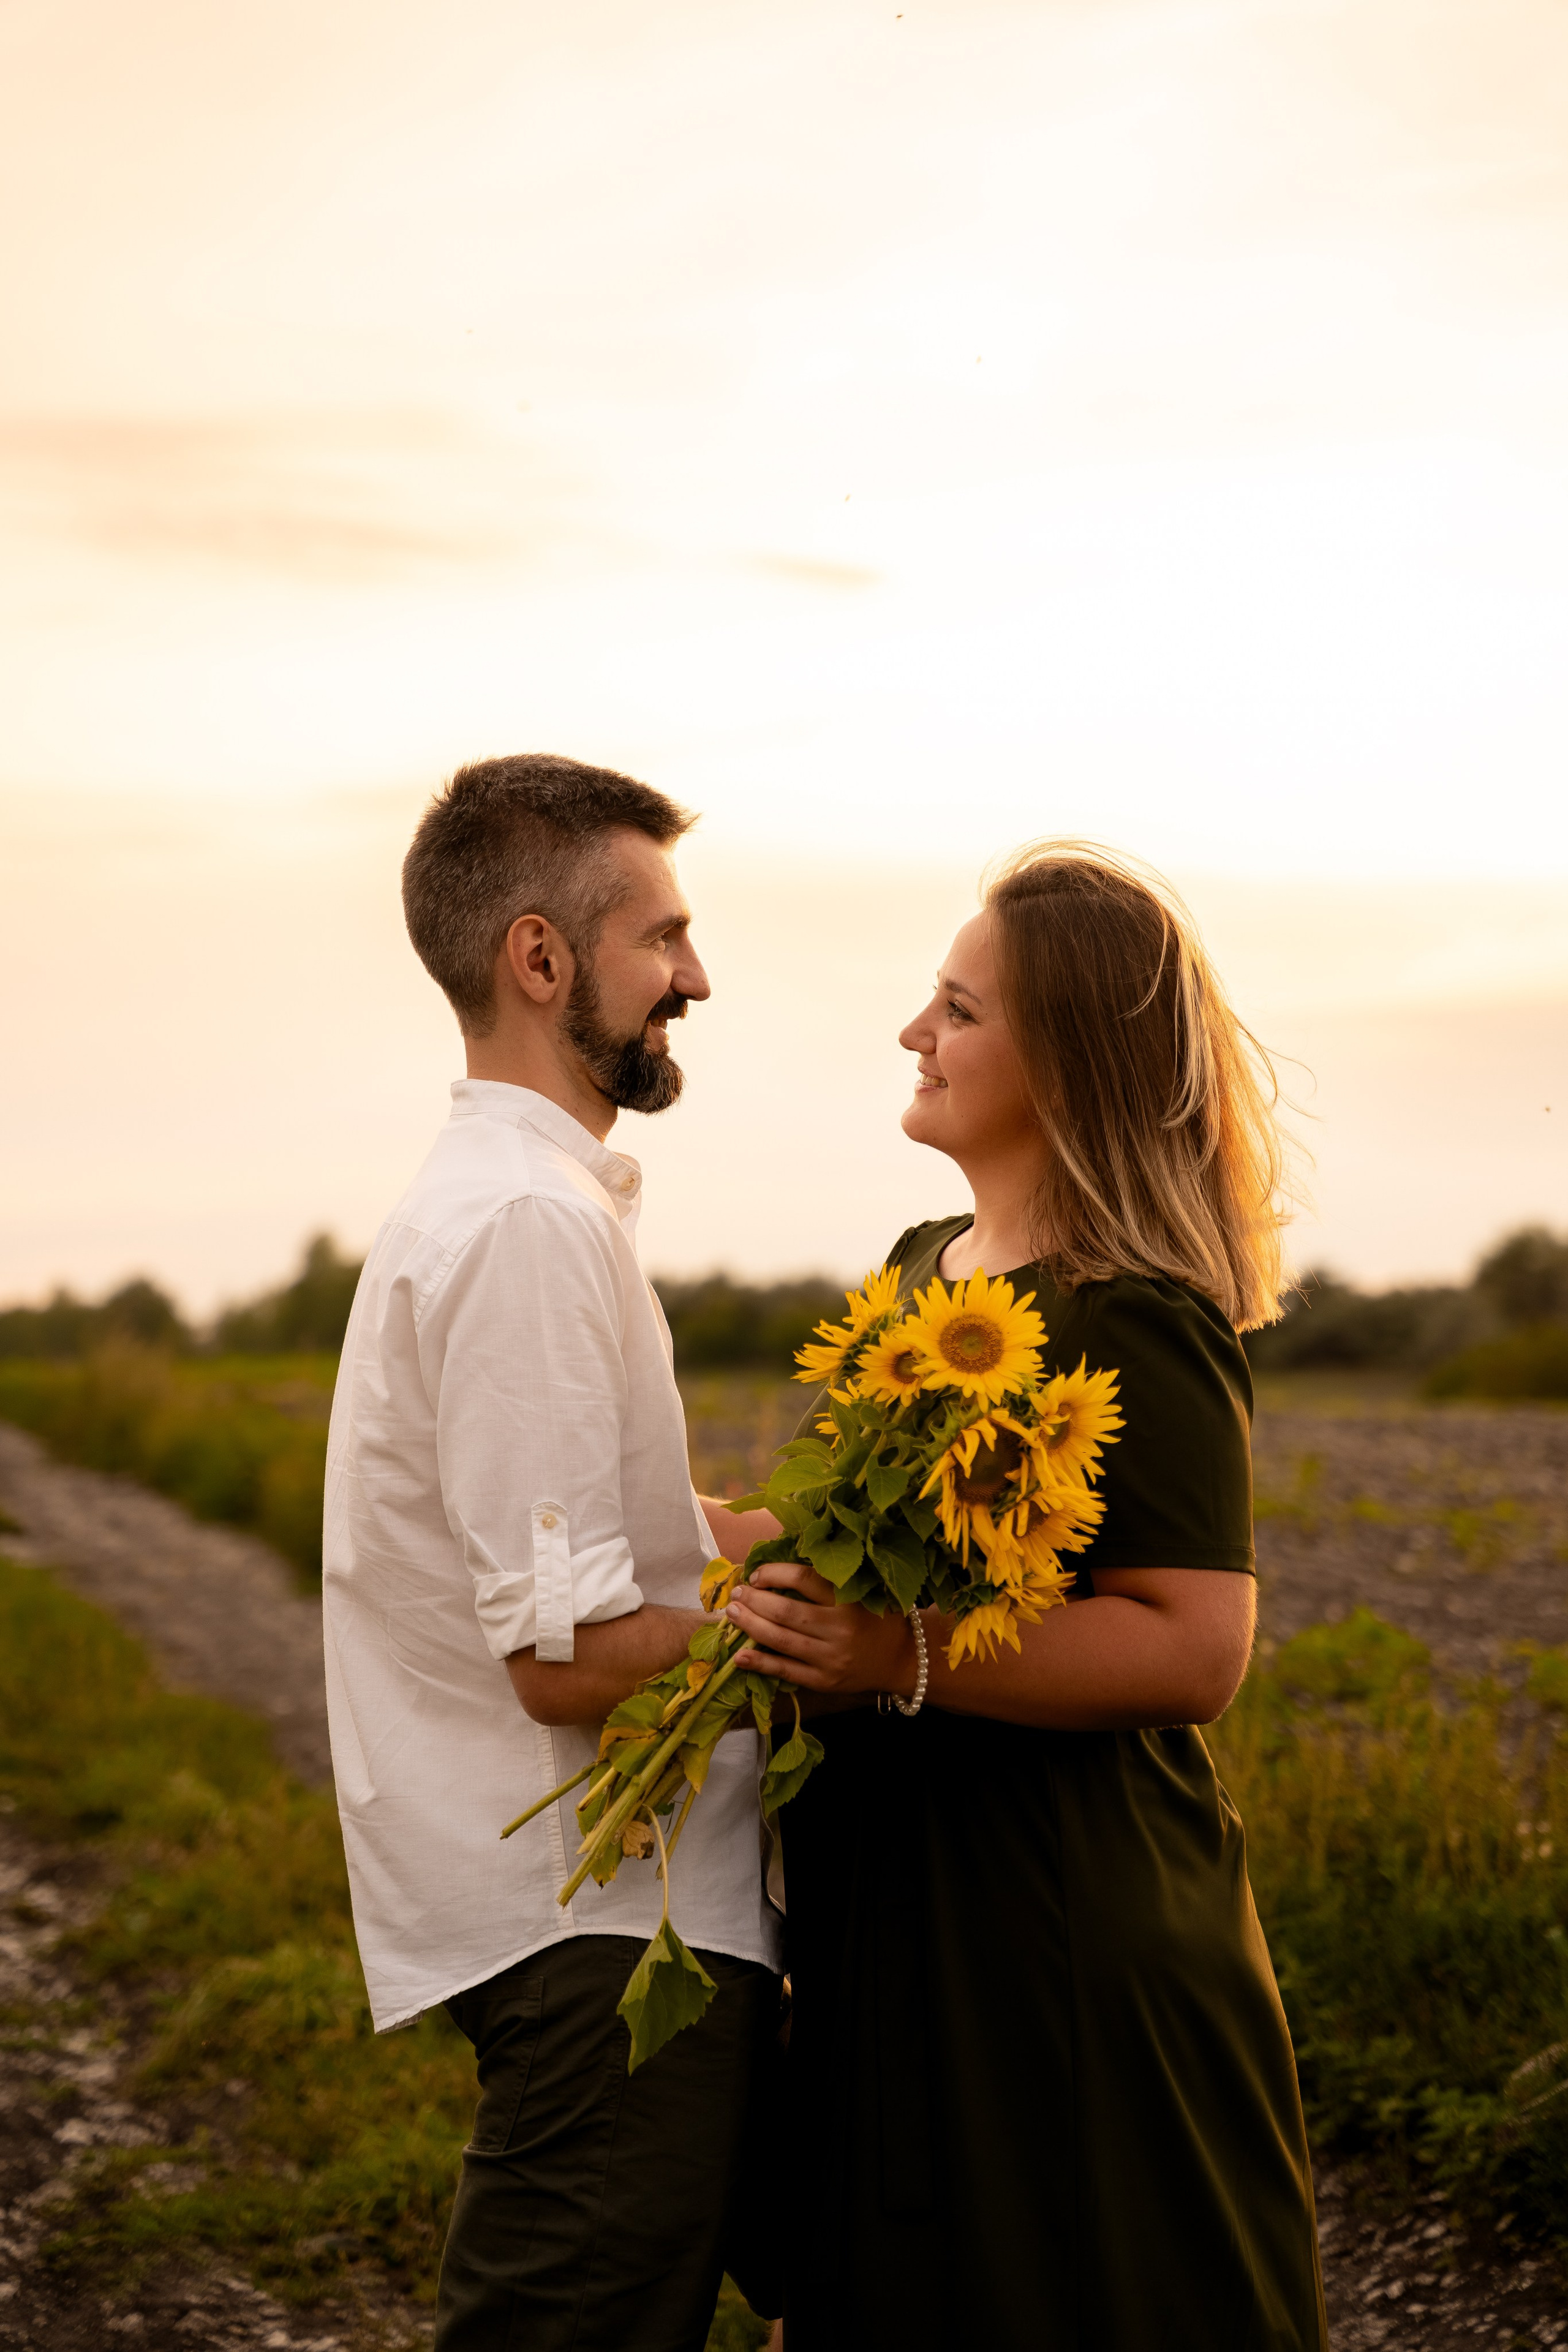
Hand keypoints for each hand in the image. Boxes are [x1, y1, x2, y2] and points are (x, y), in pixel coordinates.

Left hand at [725, 1561, 917, 1697]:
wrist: (902, 1657)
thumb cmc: (875, 1618)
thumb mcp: (860, 1592)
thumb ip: (826, 1583)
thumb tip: (776, 1571)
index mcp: (849, 1600)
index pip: (804, 1579)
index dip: (775, 1573)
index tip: (756, 1574)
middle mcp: (840, 1629)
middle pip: (786, 1612)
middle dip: (754, 1600)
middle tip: (736, 1593)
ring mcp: (831, 1658)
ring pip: (781, 1640)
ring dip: (750, 1625)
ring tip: (732, 1613)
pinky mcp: (824, 1681)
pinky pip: (786, 1671)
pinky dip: (760, 1663)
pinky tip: (739, 1655)